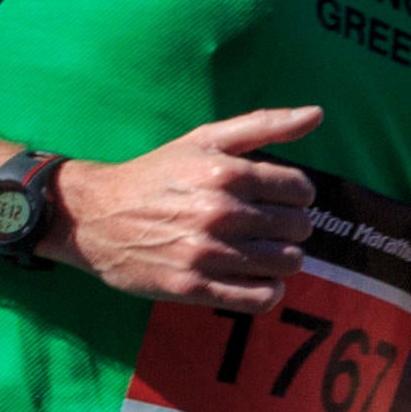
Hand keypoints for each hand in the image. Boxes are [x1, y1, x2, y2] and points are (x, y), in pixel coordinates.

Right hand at [60, 105, 320, 305]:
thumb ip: (264, 125)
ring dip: (280, 258)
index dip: (294, 194)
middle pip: (299, 228)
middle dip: (288, 226)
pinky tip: (252, 276)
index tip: (274, 197)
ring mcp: (207, 254)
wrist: (93, 217)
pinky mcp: (194, 288)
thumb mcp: (204, 140)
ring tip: (258, 249)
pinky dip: (267, 290)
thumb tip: (317, 113)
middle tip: (263, 224)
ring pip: (288, 264)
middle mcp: (219, 213)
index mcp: (226, 174)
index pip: (301, 190)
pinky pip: (262, 297)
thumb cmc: (156, 175)